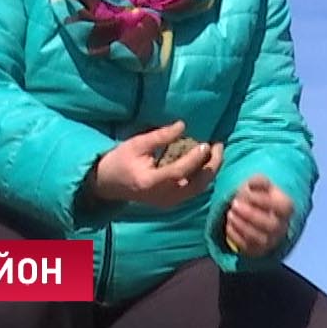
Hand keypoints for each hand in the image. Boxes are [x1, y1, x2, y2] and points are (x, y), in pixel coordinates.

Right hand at [89, 122, 223, 209]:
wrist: (108, 184)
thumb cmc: (120, 161)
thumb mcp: (136, 144)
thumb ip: (160, 136)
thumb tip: (183, 125)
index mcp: (151, 182)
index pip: (179, 172)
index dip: (195, 159)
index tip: (207, 143)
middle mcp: (163, 196)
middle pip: (196, 185)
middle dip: (212, 165)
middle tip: (219, 145)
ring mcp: (168, 202)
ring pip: (198, 189)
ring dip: (210, 171)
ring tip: (216, 151)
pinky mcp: (172, 202)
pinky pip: (194, 191)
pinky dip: (203, 177)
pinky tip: (206, 162)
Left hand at [223, 175, 292, 257]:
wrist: (257, 213)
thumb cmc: (259, 195)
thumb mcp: (260, 184)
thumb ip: (258, 181)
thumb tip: (252, 185)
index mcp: (286, 209)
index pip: (281, 207)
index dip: (263, 200)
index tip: (246, 192)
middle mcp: (281, 227)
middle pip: (270, 225)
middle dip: (250, 214)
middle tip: (234, 204)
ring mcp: (271, 241)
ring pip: (259, 238)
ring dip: (241, 226)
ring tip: (230, 214)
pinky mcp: (258, 250)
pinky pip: (247, 247)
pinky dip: (236, 236)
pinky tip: (229, 225)